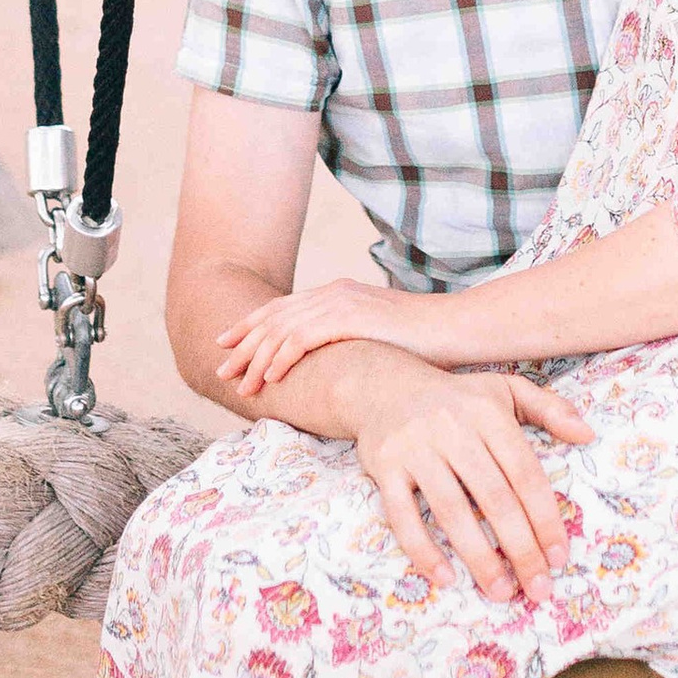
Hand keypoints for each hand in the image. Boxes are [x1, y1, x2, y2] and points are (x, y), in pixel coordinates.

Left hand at [218, 276, 455, 400]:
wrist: (458, 328)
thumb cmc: (426, 344)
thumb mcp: (379, 341)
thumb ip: (352, 347)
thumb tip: (335, 369)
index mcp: (339, 295)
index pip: (284, 309)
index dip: (252, 327)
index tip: (228, 346)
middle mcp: (335, 293)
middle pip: (274, 317)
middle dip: (243, 344)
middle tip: (220, 369)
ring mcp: (342, 303)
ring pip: (282, 330)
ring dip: (257, 358)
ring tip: (242, 384)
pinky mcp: (350, 318)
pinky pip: (303, 338)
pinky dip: (282, 357)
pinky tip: (270, 378)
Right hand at [345, 361, 593, 599]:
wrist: (383, 387)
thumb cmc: (457, 399)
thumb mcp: (506, 390)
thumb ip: (549, 408)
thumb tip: (588, 434)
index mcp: (488, 412)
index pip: (525, 472)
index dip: (545, 517)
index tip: (559, 557)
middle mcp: (451, 428)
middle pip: (493, 497)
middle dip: (520, 548)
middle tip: (538, 588)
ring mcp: (414, 447)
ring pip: (451, 510)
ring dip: (478, 557)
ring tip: (500, 591)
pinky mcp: (383, 466)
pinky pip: (402, 515)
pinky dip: (422, 549)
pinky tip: (446, 577)